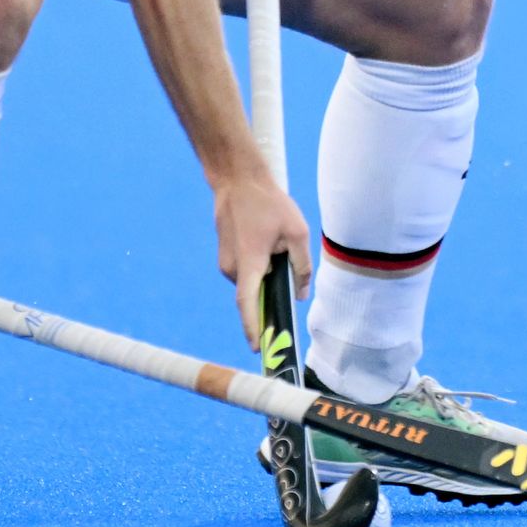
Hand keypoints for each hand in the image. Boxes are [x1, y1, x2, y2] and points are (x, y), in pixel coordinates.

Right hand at [212, 168, 310, 349]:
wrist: (237, 178)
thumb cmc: (268, 203)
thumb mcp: (296, 232)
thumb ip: (301, 266)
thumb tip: (301, 293)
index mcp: (249, 263)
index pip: (248, 304)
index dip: (253, 328)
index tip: (258, 348)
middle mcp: (232, 267)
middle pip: (254, 294)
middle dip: (270, 295)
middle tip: (288, 289)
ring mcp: (226, 261)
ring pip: (251, 280)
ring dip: (265, 275)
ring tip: (278, 246)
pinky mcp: (225, 253)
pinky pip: (245, 270)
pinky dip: (258, 266)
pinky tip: (267, 242)